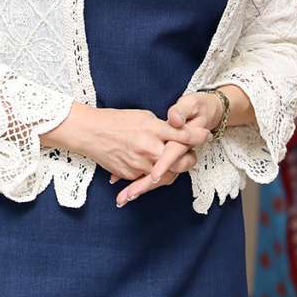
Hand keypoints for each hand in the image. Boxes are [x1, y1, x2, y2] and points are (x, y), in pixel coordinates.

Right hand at [54, 106, 207, 192]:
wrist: (91, 133)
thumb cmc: (116, 120)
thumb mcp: (142, 116)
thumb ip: (160, 126)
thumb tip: (175, 131)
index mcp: (153, 129)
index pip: (182, 133)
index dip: (197, 135)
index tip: (206, 134)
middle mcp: (148, 147)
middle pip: (179, 161)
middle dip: (189, 159)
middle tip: (192, 154)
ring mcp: (140, 164)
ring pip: (167, 174)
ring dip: (174, 170)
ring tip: (176, 162)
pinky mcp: (131, 174)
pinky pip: (149, 179)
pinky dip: (156, 175)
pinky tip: (157, 169)